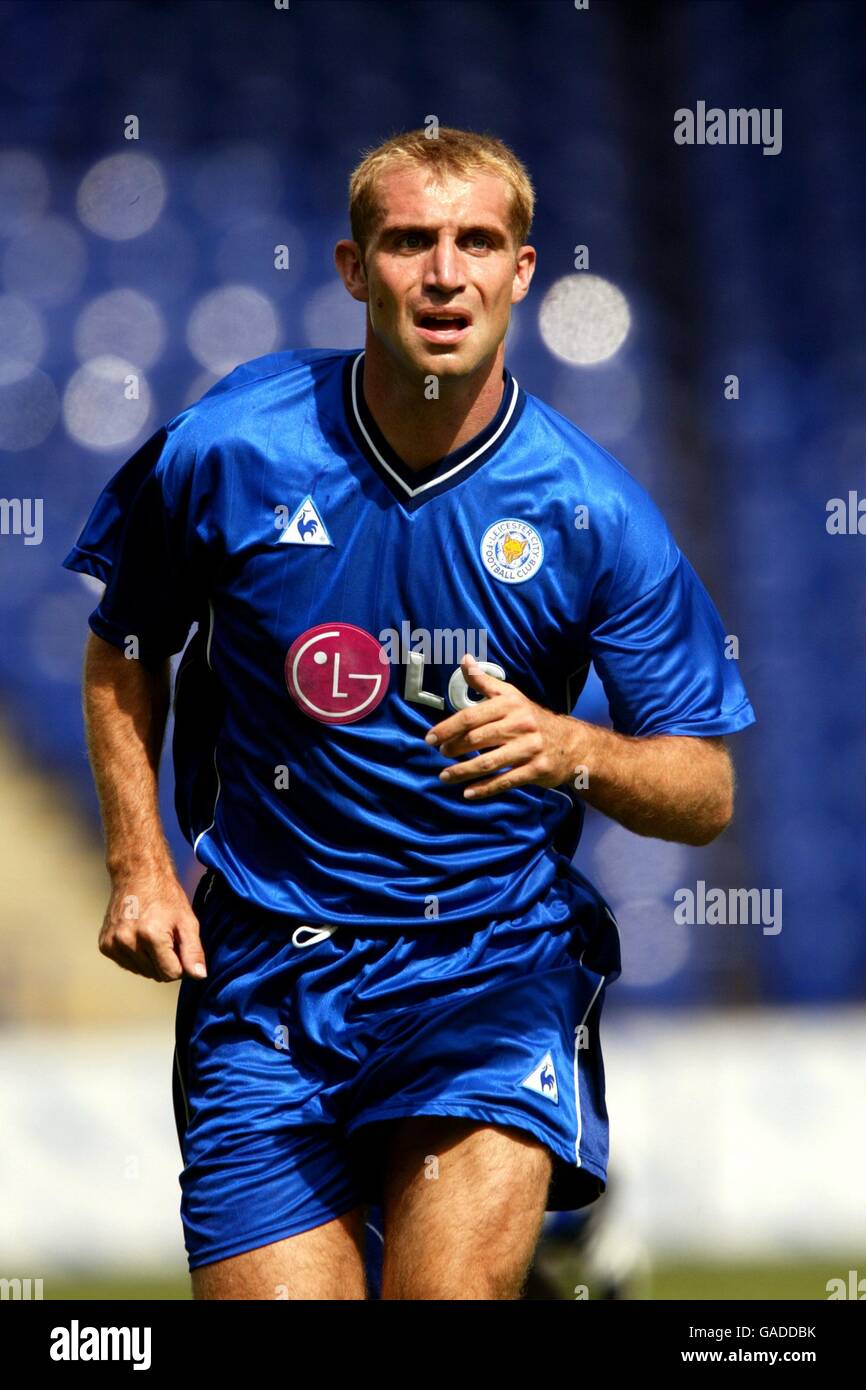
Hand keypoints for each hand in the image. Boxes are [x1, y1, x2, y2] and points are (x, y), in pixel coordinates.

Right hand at [99, 867, 206, 981]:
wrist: (137, 875)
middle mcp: (127, 941)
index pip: (171, 974)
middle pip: (156, 975)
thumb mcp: (187, 921)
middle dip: (166, 961)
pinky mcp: (104, 945)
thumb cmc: (166, 897)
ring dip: (150, 960)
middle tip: (166, 936)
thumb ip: (194, 951)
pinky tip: (139, 936)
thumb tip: (200, 976)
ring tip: (152, 935)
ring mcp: (113, 944)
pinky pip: (127, 965)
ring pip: (141, 972)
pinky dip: (136, 956)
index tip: (179, 944)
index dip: (180, 963)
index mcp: (151, 935)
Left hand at [425, 654, 582, 799]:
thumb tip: (464, 659)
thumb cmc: (532, 718)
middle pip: (477, 739)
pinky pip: (505, 781)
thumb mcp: (511, 696)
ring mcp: (529, 749)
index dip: (447, 728)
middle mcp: (520, 725)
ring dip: (462, 771)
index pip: (471, 716)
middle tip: (441, 755)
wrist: (572, 743)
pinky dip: (484, 789)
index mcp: (510, 705)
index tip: (430, 738)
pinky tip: (468, 793)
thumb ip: (484, 681)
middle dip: (453, 748)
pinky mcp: (536, 770)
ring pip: (488, 763)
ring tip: (445, 776)